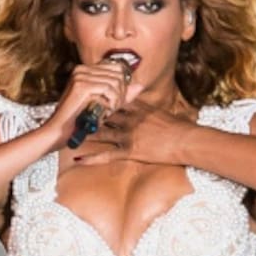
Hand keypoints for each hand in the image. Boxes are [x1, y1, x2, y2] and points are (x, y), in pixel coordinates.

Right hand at [37, 61, 144, 151]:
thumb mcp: (104, 103)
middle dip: (121, 92)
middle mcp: (81, 69)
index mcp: (85, 70)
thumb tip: (140, 86)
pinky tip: (106, 111)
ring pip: (115, 81)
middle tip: (114, 107)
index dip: (123, 83)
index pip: (116, 66)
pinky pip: (108, 89)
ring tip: (109, 111)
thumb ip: (122, 94)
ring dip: (117, 99)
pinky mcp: (81, 85)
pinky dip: (111, 101)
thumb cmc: (80, 120)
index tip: (118, 99)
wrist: (60, 131)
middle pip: (117, 73)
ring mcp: (80, 76)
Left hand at [73, 99, 199, 165]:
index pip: (113, 100)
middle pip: (102, 114)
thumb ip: (145, 106)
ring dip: (84, 133)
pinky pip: (106, 155)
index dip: (97, 98)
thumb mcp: (159, 112)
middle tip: (69, 114)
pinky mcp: (130, 150)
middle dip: (85, 114)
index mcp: (137, 108)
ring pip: (101, 132)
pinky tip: (78, 159)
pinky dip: (91, 158)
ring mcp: (128, 135)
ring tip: (68, 134)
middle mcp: (129, 119)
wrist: (187, 141)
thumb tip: (138, 99)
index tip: (84, 96)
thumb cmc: (178, 128)